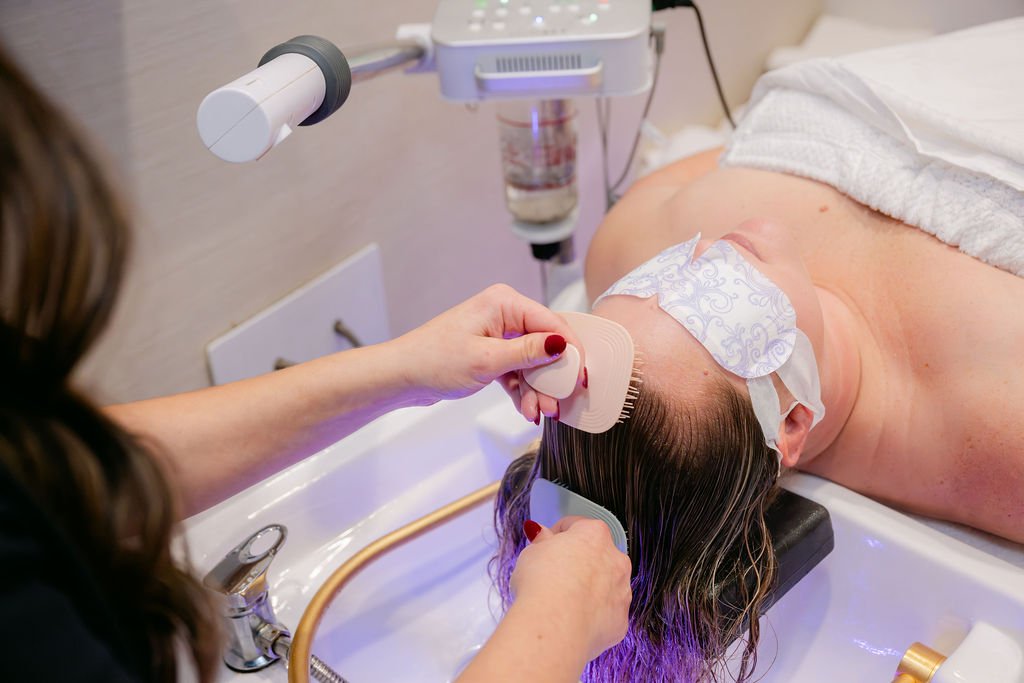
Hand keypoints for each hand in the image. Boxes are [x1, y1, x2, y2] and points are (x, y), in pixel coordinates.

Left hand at [392, 284, 585, 419]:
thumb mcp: (488, 359)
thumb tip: (561, 344)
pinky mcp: (491, 353)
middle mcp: (503, 314)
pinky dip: (522, 390)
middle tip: (558, 404)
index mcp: (504, 303)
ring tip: (539, 413)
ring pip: (532, 363)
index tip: (581, 377)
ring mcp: (497, 334)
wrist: (402, 377)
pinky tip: (527, 410)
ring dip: (537, 389)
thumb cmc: (435, 361)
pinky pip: (517, 371)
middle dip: (551, 378)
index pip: (551, 322)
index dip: (570, 350)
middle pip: (544, 345)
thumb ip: (528, 353)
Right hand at [511, 516, 631, 661]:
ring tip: (562, 602)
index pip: (576, 525)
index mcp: (594, 534)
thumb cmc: (542, 584)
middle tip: (552, 575)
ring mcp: (622, 590)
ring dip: (589, 589)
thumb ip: (541, 541)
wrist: (554, 626)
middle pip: (596, 555)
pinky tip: (572, 620)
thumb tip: (541, 533)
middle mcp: (615, 559)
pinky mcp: (621, 620)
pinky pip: (606, 613)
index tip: (544, 547)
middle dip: (577, 562)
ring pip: (605, 585)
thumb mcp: (531, 553)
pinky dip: (593, 615)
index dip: (556, 536)